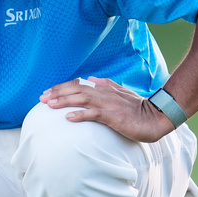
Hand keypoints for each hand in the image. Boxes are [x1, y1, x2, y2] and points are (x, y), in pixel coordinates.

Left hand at [40, 76, 173, 142]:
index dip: (62, 88)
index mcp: (105, 89)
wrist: (156, 118)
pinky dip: (80, 115)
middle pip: (76, 90)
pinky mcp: (113, 116)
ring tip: (49, 105)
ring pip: (82, 99)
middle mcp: (105, 93)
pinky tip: (68, 118)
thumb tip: (92, 78)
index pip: (79, 85)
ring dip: (64, 101)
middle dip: (57, 93)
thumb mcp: (122, 92)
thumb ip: (107, 84)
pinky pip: (94, 114)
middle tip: (41, 99)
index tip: (48, 93)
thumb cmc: (139, 108)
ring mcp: (109, 104)